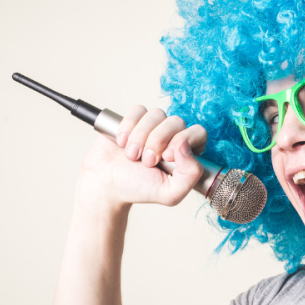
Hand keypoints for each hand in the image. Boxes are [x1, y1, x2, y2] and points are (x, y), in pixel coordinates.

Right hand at [79, 105, 207, 207]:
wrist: (106, 184)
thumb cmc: (138, 189)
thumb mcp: (170, 194)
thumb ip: (190, 175)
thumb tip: (186, 145)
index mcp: (186, 153)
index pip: (198, 133)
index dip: (183, 140)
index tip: (167, 157)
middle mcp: (172, 136)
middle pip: (176, 122)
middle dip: (159, 141)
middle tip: (147, 161)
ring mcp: (153, 126)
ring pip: (156, 114)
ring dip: (141, 136)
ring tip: (132, 155)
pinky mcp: (134, 119)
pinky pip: (138, 110)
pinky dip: (128, 126)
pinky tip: (122, 142)